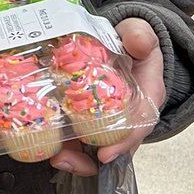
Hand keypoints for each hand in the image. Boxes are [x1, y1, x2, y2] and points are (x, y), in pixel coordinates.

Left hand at [50, 16, 163, 176]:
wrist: (120, 41)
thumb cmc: (131, 41)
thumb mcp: (139, 33)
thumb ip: (139, 35)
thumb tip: (139, 42)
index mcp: (146, 97)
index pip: (139, 124)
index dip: (123, 142)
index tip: (105, 154)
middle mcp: (128, 115)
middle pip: (113, 146)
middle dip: (90, 159)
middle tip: (66, 160)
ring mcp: (107, 119)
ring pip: (93, 146)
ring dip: (74, 156)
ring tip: (54, 157)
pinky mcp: (88, 116)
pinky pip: (78, 136)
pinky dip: (63, 143)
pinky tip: (46, 145)